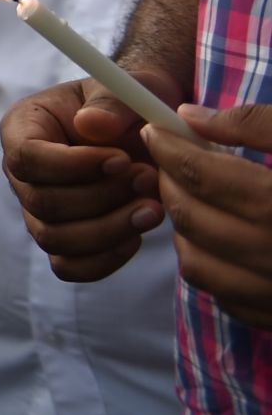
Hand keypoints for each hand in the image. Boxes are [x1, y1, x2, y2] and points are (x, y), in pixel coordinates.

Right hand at [1, 75, 168, 281]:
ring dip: (110, 229)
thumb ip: (110, 102)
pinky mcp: (63, 238)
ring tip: (153, 208)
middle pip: (42, 204)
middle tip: (149, 179)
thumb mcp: (125, 89)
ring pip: (56, 239)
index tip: (122, 158)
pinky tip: (137, 234)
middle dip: (102, 198)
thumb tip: (91, 125)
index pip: (26, 158)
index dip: (73, 166)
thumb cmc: (130, 104)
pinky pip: (69, 266)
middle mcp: (23, 173)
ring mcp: (38, 210)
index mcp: (23, 127)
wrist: (148, 128)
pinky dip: (105, 259)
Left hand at [151, 102, 271, 326]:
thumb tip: (194, 117)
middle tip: (169, 157)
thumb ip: (259, 125)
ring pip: (197, 264)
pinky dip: (213, 266)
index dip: (168, 146)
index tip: (156, 128)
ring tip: (194, 198)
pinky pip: (227, 297)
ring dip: (184, 227)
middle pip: (190, 216)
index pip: (200, 173)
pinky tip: (225, 240)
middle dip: (170, 181)